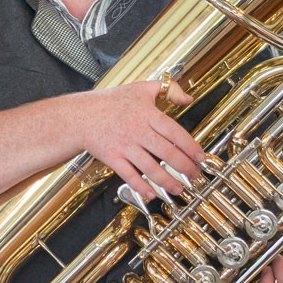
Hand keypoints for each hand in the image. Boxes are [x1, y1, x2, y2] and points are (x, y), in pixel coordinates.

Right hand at [80, 79, 205, 203]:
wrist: (81, 115)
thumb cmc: (111, 102)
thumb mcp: (141, 88)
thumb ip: (168, 89)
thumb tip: (187, 99)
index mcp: (147, 115)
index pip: (175, 132)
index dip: (190, 146)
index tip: (200, 157)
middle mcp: (138, 131)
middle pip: (166, 152)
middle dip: (184, 167)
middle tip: (194, 176)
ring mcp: (124, 146)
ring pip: (150, 167)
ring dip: (166, 181)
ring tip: (179, 188)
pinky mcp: (112, 157)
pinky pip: (128, 174)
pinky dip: (140, 186)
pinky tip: (151, 193)